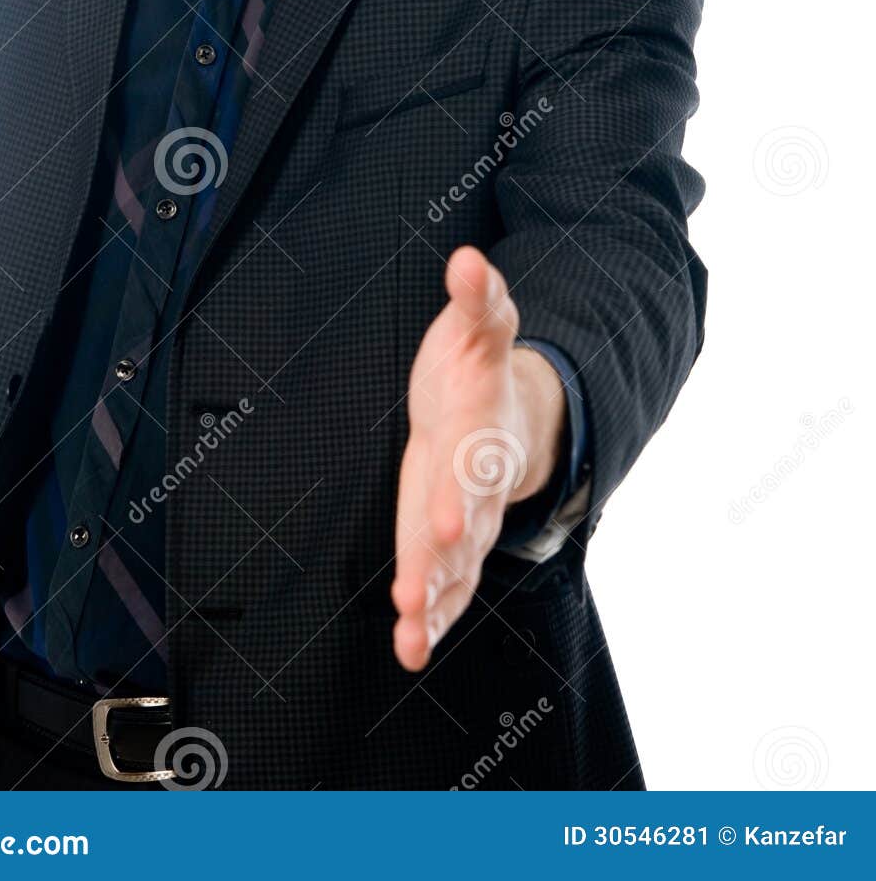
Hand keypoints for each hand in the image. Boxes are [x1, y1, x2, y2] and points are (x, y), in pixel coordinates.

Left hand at [391, 243, 567, 671]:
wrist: (500, 409)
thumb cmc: (480, 367)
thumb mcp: (480, 326)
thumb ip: (477, 299)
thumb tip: (468, 260)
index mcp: (484, 431)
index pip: (473, 465)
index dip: (458, 494)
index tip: (441, 524)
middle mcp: (480, 483)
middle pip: (464, 526)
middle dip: (441, 559)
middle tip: (418, 589)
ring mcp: (465, 516)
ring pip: (455, 566)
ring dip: (432, 600)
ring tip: (408, 634)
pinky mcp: (446, 539)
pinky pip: (446, 585)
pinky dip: (430, 616)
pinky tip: (409, 648)